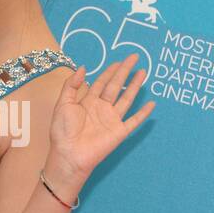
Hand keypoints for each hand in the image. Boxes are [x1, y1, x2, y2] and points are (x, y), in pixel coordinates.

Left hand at [46, 54, 155, 189]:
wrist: (68, 154)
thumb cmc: (62, 131)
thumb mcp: (62, 104)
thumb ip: (71, 85)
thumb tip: (82, 68)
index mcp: (88, 102)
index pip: (102, 83)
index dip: (110, 71)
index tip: (119, 61)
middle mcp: (102, 109)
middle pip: (116, 86)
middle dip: (125, 72)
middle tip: (134, 57)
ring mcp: (111, 120)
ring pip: (126, 99)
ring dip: (135, 86)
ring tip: (143, 72)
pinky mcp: (119, 132)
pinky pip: (134, 121)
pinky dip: (143, 113)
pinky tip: (151, 104)